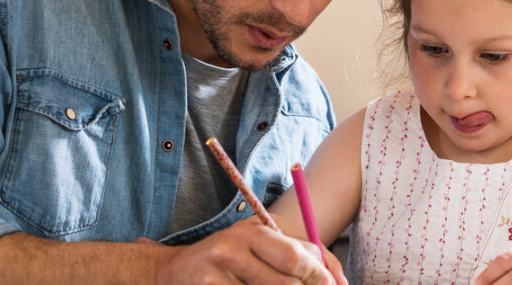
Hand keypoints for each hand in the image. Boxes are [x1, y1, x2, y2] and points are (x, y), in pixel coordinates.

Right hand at [146, 218, 341, 283]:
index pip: (297, 256)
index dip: (321, 277)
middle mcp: (232, 249)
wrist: (172, 272)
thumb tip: (338, 280)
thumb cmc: (227, 259)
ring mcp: (218, 274)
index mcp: (251, 231)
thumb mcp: (259, 244)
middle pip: (287, 284)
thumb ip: (299, 254)